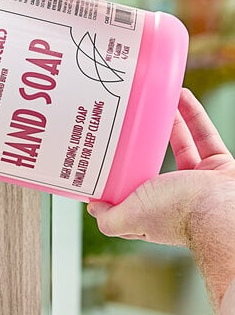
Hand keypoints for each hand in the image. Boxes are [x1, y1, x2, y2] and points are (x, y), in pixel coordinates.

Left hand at [87, 89, 234, 306]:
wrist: (223, 210)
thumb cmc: (177, 213)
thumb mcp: (130, 217)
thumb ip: (109, 218)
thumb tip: (93, 208)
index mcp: (152, 212)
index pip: (131, 197)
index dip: (117, 181)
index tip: (103, 160)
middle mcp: (175, 198)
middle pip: (154, 167)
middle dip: (141, 145)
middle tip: (127, 123)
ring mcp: (198, 182)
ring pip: (180, 147)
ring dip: (167, 124)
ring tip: (152, 103)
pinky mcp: (218, 165)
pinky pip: (204, 135)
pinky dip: (193, 114)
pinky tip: (180, 96)